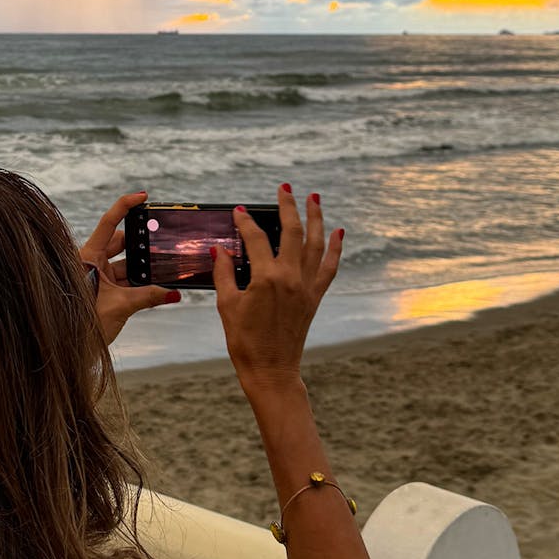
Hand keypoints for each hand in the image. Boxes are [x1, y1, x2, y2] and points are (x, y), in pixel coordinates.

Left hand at [80, 191, 180, 343]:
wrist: (69, 349)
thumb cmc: (84, 326)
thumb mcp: (120, 307)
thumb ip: (149, 297)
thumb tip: (174, 293)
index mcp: (88, 256)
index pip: (109, 222)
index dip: (125, 206)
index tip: (143, 196)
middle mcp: (90, 262)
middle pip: (120, 242)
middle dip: (141, 244)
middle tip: (160, 244)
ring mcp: (96, 276)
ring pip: (124, 264)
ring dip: (141, 269)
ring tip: (161, 272)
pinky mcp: (102, 291)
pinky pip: (123, 280)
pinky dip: (138, 283)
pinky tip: (155, 287)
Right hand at [213, 184, 341, 393]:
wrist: (271, 369)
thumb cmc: (244, 341)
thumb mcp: (227, 305)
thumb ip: (224, 274)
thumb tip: (220, 249)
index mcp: (265, 278)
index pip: (254, 239)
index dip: (245, 222)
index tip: (238, 212)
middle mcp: (290, 277)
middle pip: (292, 231)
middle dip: (288, 206)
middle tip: (284, 188)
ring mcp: (306, 286)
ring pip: (315, 243)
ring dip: (316, 218)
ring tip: (314, 198)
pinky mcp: (315, 297)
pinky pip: (329, 267)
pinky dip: (335, 249)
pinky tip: (338, 233)